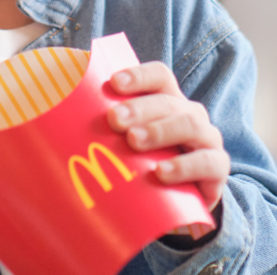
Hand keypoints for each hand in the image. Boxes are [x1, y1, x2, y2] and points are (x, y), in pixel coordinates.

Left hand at [107, 62, 230, 210]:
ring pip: (189, 125)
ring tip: (133, 142)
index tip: (113, 83)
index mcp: (169, 99)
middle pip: (168, 101)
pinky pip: (207, 162)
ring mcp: (208, 139)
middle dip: (139, 107)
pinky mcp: (217, 168)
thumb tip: (58, 111)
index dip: (138, 75)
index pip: (159, 75)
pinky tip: (160, 173)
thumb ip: (106, 126)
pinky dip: (183, 166)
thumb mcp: (129, 141)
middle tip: (113, 119)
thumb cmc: (148, 161)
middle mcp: (191, 114)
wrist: (182, 200)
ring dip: (159, 131)